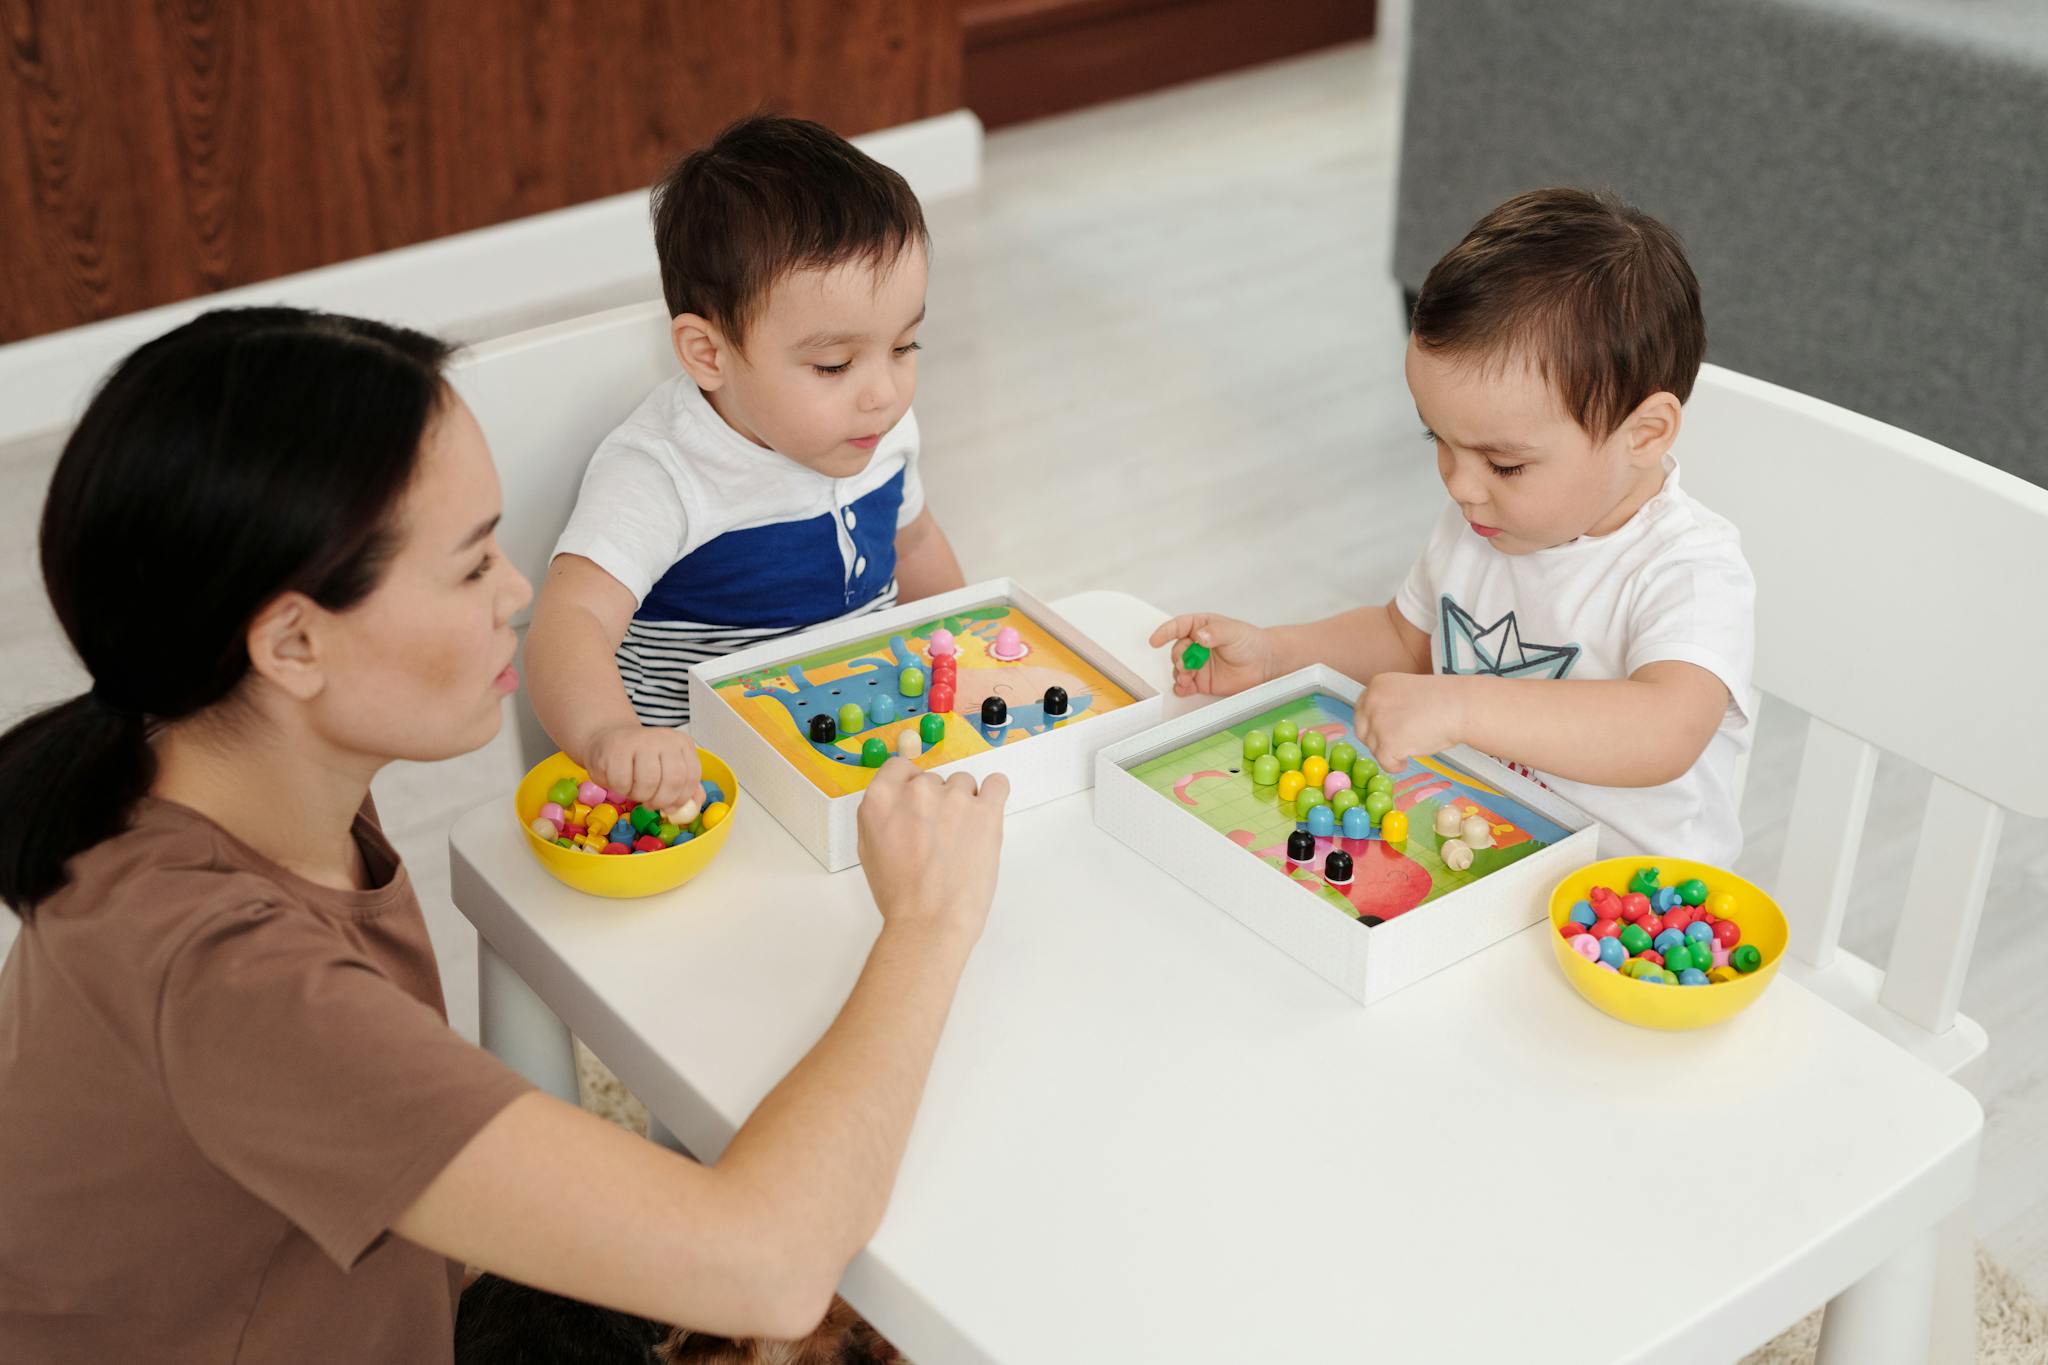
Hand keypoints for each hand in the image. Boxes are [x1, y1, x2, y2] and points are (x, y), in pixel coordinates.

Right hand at [578, 723, 704, 815]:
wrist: (608, 738)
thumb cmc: (641, 759)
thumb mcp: (668, 768)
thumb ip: (685, 787)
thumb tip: (695, 805)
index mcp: (682, 743)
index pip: (691, 776)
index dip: (682, 798)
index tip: (671, 807)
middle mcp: (664, 739)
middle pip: (673, 780)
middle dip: (662, 801)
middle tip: (651, 803)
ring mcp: (640, 741)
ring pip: (648, 783)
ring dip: (640, 796)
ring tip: (634, 789)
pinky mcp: (616, 749)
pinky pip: (623, 782)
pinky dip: (621, 789)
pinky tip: (620, 780)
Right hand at [857, 758, 1008, 944]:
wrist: (929, 922)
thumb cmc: (901, 896)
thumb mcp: (869, 849)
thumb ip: (883, 815)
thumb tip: (898, 801)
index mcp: (881, 799)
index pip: (900, 767)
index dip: (911, 785)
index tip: (919, 802)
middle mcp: (915, 791)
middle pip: (933, 779)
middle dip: (937, 803)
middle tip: (939, 836)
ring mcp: (953, 798)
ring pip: (964, 783)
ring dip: (964, 805)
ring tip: (961, 839)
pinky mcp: (985, 811)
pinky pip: (997, 783)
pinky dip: (995, 794)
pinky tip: (989, 811)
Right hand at [1146, 613, 1273, 697]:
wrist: (1264, 663)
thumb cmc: (1250, 642)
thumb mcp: (1233, 631)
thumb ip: (1214, 633)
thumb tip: (1198, 636)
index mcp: (1201, 627)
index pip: (1178, 627)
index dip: (1165, 632)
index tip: (1155, 640)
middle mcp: (1196, 645)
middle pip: (1177, 651)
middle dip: (1178, 658)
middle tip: (1187, 665)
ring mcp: (1198, 664)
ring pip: (1179, 669)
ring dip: (1179, 674)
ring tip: (1186, 679)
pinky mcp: (1202, 681)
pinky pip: (1185, 685)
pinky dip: (1181, 687)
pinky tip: (1184, 688)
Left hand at [1355, 673, 1466, 775]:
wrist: (1461, 707)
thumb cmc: (1442, 701)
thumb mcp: (1405, 692)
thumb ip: (1387, 705)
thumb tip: (1373, 728)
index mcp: (1376, 685)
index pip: (1361, 711)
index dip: (1373, 725)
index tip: (1387, 732)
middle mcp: (1371, 702)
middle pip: (1362, 731)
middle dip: (1378, 740)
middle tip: (1400, 742)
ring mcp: (1378, 723)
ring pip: (1373, 748)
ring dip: (1390, 752)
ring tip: (1413, 744)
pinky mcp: (1387, 743)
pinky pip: (1384, 763)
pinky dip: (1395, 766)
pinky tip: (1407, 760)